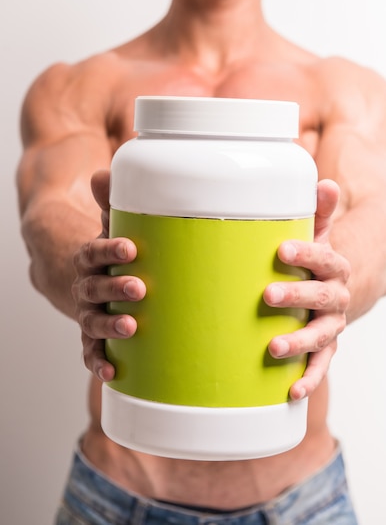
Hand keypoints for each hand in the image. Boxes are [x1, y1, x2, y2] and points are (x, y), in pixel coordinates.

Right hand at [72, 170, 145, 380]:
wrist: (92, 277)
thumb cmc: (113, 250)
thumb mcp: (113, 225)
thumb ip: (113, 204)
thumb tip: (104, 171)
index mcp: (90, 257)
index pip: (93, 251)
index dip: (109, 250)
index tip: (130, 248)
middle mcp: (86, 285)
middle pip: (94, 287)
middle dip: (115, 288)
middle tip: (140, 288)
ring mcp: (88, 312)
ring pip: (91, 320)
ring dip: (109, 325)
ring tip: (130, 327)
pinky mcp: (93, 336)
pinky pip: (91, 351)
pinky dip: (98, 362)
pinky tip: (112, 372)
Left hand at [263, 179, 349, 399]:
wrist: (330, 290)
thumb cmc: (313, 262)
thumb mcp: (318, 235)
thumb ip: (318, 212)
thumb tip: (323, 181)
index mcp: (335, 266)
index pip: (326, 257)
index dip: (307, 253)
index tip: (281, 249)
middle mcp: (338, 296)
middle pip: (323, 296)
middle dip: (297, 296)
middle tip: (267, 295)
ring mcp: (333, 324)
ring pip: (322, 335)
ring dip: (299, 342)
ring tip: (272, 348)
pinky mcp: (326, 347)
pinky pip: (321, 364)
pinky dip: (309, 378)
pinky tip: (291, 391)